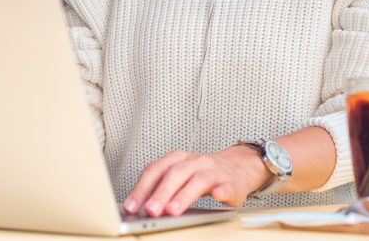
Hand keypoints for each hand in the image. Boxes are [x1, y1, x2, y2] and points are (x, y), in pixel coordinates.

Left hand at [123, 145, 270, 216]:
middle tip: (151, 210)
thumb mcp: (178, 175)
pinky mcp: (231, 183)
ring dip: (184, 195)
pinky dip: (222, 191)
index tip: (131, 206)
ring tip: (173, 210)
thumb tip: (141, 206)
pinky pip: (226, 186)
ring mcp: (213, 171)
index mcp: (177, 159)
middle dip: (160, 193)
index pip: (154, 171)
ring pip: (197, 181)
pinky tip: (217, 196)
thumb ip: (161, 188)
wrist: (237, 166)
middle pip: (174, 174)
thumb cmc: (202, 173)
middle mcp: (193, 162)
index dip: (141, 188)